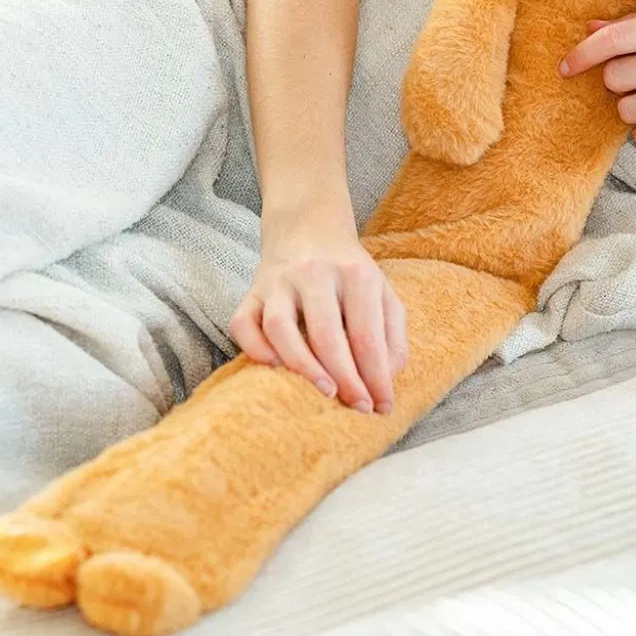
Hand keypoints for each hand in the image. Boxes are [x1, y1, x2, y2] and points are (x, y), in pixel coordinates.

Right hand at [229, 222, 407, 414]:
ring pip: (280, 327)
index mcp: (356, 275)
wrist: (310, 228)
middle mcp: (315, 274)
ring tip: (323, 392)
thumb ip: (392, 335)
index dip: (375, 376)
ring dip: (302, 366)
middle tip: (357, 407)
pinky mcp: (251, 291)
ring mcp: (279, 282)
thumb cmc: (351, 273)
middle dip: (345, 378)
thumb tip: (385, 379)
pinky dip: (256, 349)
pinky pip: (242, 323)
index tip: (381, 406)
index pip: (367, 335)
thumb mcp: (383, 292)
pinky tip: (276, 367)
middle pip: (326, 334)